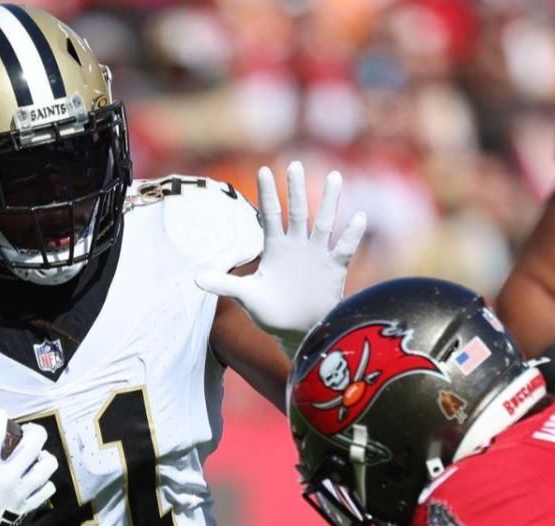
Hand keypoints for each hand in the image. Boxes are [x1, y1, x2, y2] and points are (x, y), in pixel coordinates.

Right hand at [0, 411, 58, 525]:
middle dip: (33, 431)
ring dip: (43, 456)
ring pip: (48, 465)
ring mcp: (21, 494)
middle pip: (36, 441)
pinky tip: (35, 481)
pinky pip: (47, 489)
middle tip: (27, 432)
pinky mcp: (26, 509)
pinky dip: (44, 481)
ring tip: (34, 457)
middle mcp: (9, 477)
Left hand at [196, 161, 367, 338]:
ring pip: (324, 223)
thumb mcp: (247, 296)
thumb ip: (225, 284)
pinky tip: (358, 217)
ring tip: (333, 177)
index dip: (267, 194)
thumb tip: (195, 278)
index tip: (263, 169)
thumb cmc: (272, 312)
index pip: (270, 215)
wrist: (298, 332)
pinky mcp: (334, 268)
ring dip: (329, 201)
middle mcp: (297, 245)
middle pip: (297, 212)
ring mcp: (317, 255)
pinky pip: (344, 248)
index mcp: (275, 248)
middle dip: (296, 189)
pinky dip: (352, 234)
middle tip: (295, 164)